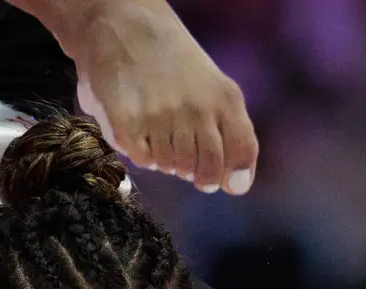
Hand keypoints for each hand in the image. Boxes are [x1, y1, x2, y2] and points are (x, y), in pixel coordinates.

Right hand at [72, 2, 257, 195]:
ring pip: (172, 167)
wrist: (123, 24)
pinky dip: (140, 151)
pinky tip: (138, 128)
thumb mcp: (211, 85)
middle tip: (182, 156)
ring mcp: (161, 118)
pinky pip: (142, 159)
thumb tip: (236, 186)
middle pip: (205, 171)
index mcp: (224, 99)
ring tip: (157, 131)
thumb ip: (230, 131)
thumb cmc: (171, 61)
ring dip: (165, 158)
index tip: (221, 181)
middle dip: (195, 173)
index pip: (242, 153)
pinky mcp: (127, 123)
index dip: (232, 175)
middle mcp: (196, 110)